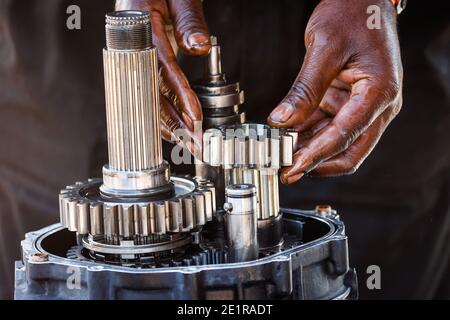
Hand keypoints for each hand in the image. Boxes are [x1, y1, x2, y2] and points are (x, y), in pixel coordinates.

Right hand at [115, 0, 209, 154]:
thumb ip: (188, 20)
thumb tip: (200, 47)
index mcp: (136, 26)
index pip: (160, 66)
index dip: (178, 94)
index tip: (194, 116)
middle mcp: (130, 46)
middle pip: (151, 91)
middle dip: (173, 121)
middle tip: (194, 143)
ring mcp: (134, 57)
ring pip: (149, 97)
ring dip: (169, 123)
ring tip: (188, 143)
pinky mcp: (141, 64)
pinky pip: (150, 91)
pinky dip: (164, 111)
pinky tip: (176, 128)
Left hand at [268, 0, 402, 183]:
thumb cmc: (352, 13)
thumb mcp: (324, 49)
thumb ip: (304, 89)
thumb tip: (282, 121)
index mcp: (379, 92)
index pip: (345, 136)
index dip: (316, 156)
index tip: (292, 169)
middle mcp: (376, 105)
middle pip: (349, 151)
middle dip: (317, 163)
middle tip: (286, 171)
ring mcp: (363, 105)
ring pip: (336, 142)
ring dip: (308, 150)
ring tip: (280, 154)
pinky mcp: (348, 102)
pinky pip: (328, 126)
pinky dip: (308, 133)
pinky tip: (286, 136)